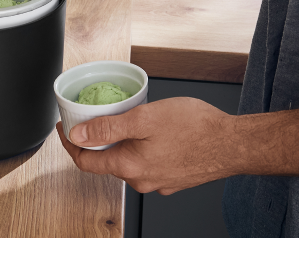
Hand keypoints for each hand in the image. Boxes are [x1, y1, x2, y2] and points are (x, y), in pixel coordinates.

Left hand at [56, 98, 237, 194]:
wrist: (235, 143)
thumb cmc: (196, 127)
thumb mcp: (144, 118)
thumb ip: (107, 128)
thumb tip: (78, 134)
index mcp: (129, 166)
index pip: (85, 161)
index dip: (69, 143)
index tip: (64, 127)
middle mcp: (141, 179)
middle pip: (105, 161)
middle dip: (94, 140)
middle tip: (92, 116)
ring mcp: (158, 181)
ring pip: (127, 161)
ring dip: (119, 143)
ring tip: (123, 119)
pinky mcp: (172, 178)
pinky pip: (146, 163)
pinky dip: (139, 148)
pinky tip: (150, 132)